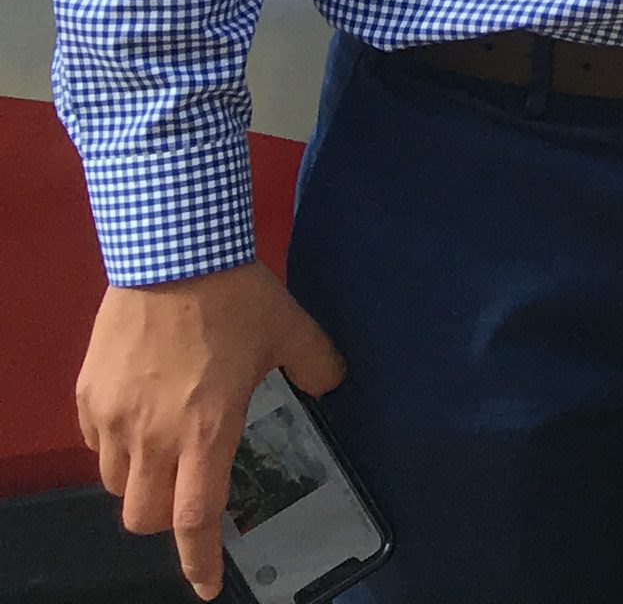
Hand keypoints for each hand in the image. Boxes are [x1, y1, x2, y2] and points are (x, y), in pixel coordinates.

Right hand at [79, 264, 347, 599]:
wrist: (173, 252)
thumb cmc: (235, 295)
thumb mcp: (291, 329)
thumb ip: (316, 364)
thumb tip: (332, 382)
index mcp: (206, 429)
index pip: (194, 519)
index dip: (199, 561)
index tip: (206, 586)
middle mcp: (153, 435)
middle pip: (143, 517)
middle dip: (166, 521)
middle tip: (189, 498)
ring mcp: (114, 418)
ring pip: (114, 486)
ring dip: (139, 484)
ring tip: (166, 453)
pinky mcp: (88, 396)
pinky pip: (95, 445)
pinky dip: (115, 449)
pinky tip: (140, 419)